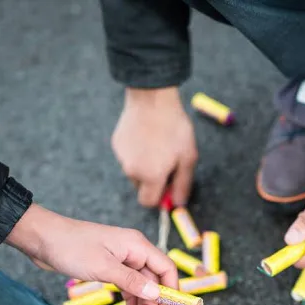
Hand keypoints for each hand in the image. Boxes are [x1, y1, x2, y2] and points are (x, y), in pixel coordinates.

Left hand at [6, 204, 178, 304]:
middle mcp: (134, 251)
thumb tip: (157, 294)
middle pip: (154, 280)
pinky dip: (130, 299)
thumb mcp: (103, 268)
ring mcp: (122, 259)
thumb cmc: (72, 247)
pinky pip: (127, 285)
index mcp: (137, 246)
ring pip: (141, 285)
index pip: (166, 267)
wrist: (42, 239)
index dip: (171, 289)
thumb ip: (132, 282)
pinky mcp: (109, 266)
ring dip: (140, 304)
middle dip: (151, 303)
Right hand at [112, 87, 197, 206]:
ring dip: (146, 165)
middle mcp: (131, 170)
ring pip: (135, 171)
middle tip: (168, 161)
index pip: (148, 202)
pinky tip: (148, 136)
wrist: (153, 99)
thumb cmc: (174, 128)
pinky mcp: (116, 144)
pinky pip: (128, 156)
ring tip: (159, 144)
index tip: (170, 186)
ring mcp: (121, 156)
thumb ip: (182, 185)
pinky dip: (138, 152)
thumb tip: (178, 205)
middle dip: (153, 181)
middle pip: (142, 187)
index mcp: (150, 176)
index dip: (160, 197)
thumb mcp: (188, 158)